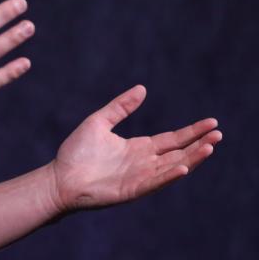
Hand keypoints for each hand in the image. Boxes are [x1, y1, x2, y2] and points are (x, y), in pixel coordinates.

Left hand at [50, 85, 220, 212]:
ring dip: (192, 158)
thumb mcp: (99, 122)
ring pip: (173, 167)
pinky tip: (183, 167)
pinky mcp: (132, 189)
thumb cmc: (76, 152)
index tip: (211, 122)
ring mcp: (140, 177)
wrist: (60, 178)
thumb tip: (142, 88)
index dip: (192, 131)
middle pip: (179, 152)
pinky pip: (155, 182)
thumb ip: (121, 107)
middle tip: (218, 133)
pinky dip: (169, 175)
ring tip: (210, 146)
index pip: (172, 139)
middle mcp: (144, 162)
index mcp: (138, 147)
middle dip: (199, 143)